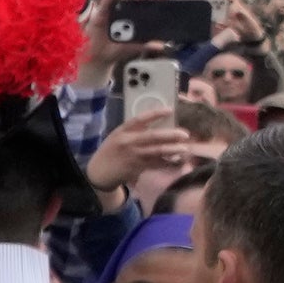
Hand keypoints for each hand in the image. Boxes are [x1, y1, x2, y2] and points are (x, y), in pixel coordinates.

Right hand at [83, 114, 209, 208]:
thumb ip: (133, 132)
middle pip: (153, 136)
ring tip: (184, 148)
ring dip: (172, 150)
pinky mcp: (137, 168)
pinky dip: (167, 163)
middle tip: (185, 134)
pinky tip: (176, 161)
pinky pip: (156, 164)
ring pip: (157, 151)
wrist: (98, 172)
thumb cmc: (110, 152)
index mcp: (122, 131)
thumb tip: (156, 125)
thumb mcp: (117, 137)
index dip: (155, 114)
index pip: (140, 119)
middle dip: (170, 135)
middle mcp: (128, 142)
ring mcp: (133, 156)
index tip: (170, 110)